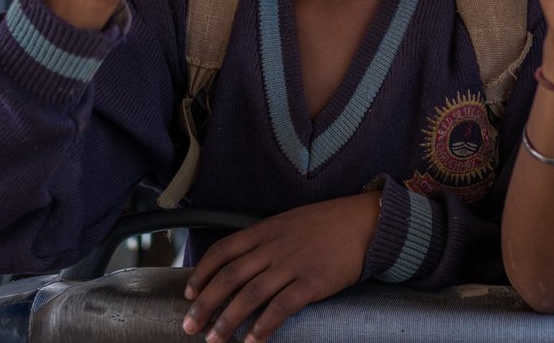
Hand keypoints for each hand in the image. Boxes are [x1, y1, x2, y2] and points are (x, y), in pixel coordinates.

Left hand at [181, 192, 380, 342]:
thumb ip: (266, 240)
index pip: (222, 250)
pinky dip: (263, 326)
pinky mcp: (312, 282)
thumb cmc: (327, 224)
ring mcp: (293, 264)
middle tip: (189, 326)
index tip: (189, 293)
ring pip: (250, 295)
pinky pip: (281, 307)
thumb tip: (242, 262)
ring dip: (227, 320)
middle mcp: (273, 246)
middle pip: (229, 276)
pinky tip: (252, 342)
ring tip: (214, 340)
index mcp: (265, 229)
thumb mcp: (289, 222)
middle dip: (204, 303)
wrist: (365, 222)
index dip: (201, 273)